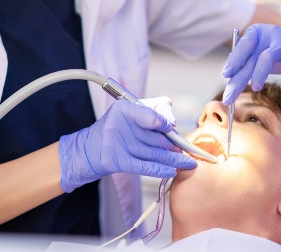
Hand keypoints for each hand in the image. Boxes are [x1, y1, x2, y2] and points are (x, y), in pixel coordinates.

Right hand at [59, 100, 196, 192]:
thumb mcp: (129, 115)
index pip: (148, 113)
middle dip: (173, 145)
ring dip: (173, 159)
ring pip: (153, 152)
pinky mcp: (117, 161)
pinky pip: (143, 166)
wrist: (90, 149)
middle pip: (154, 136)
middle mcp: (119, 123)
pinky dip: (159, 169)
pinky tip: (172, 172)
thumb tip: (172, 126)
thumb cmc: (116, 129)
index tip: (173, 128)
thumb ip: (149, 114)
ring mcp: (117, 143)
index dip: (163, 122)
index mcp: (123, 108)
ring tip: (188, 163)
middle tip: (189, 151)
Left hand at [222, 24, 280, 104]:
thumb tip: (227, 80)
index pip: (242, 46)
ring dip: (260, 73)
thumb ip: (243, 68)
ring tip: (255, 87)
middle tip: (230, 95)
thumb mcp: (256, 61)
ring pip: (269, 56)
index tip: (226, 75)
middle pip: (251, 56)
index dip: (234, 60)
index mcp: (254, 33)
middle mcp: (267, 33)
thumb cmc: (273, 58)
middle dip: (240, 77)